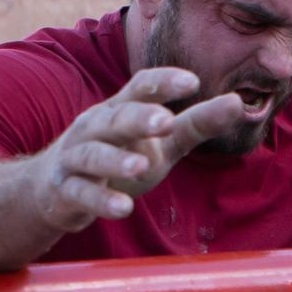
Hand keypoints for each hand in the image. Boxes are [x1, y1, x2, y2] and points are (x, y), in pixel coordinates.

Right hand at [31, 68, 243, 230]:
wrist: (52, 189)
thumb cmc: (118, 158)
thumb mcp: (160, 144)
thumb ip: (196, 125)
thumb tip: (239, 103)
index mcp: (120, 110)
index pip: (140, 87)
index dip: (163, 82)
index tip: (193, 82)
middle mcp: (95, 128)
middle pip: (116, 118)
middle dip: (139, 118)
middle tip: (166, 122)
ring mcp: (76, 158)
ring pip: (93, 155)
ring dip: (116, 160)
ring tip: (141, 166)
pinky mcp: (66, 190)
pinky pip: (82, 194)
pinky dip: (101, 201)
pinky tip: (124, 209)